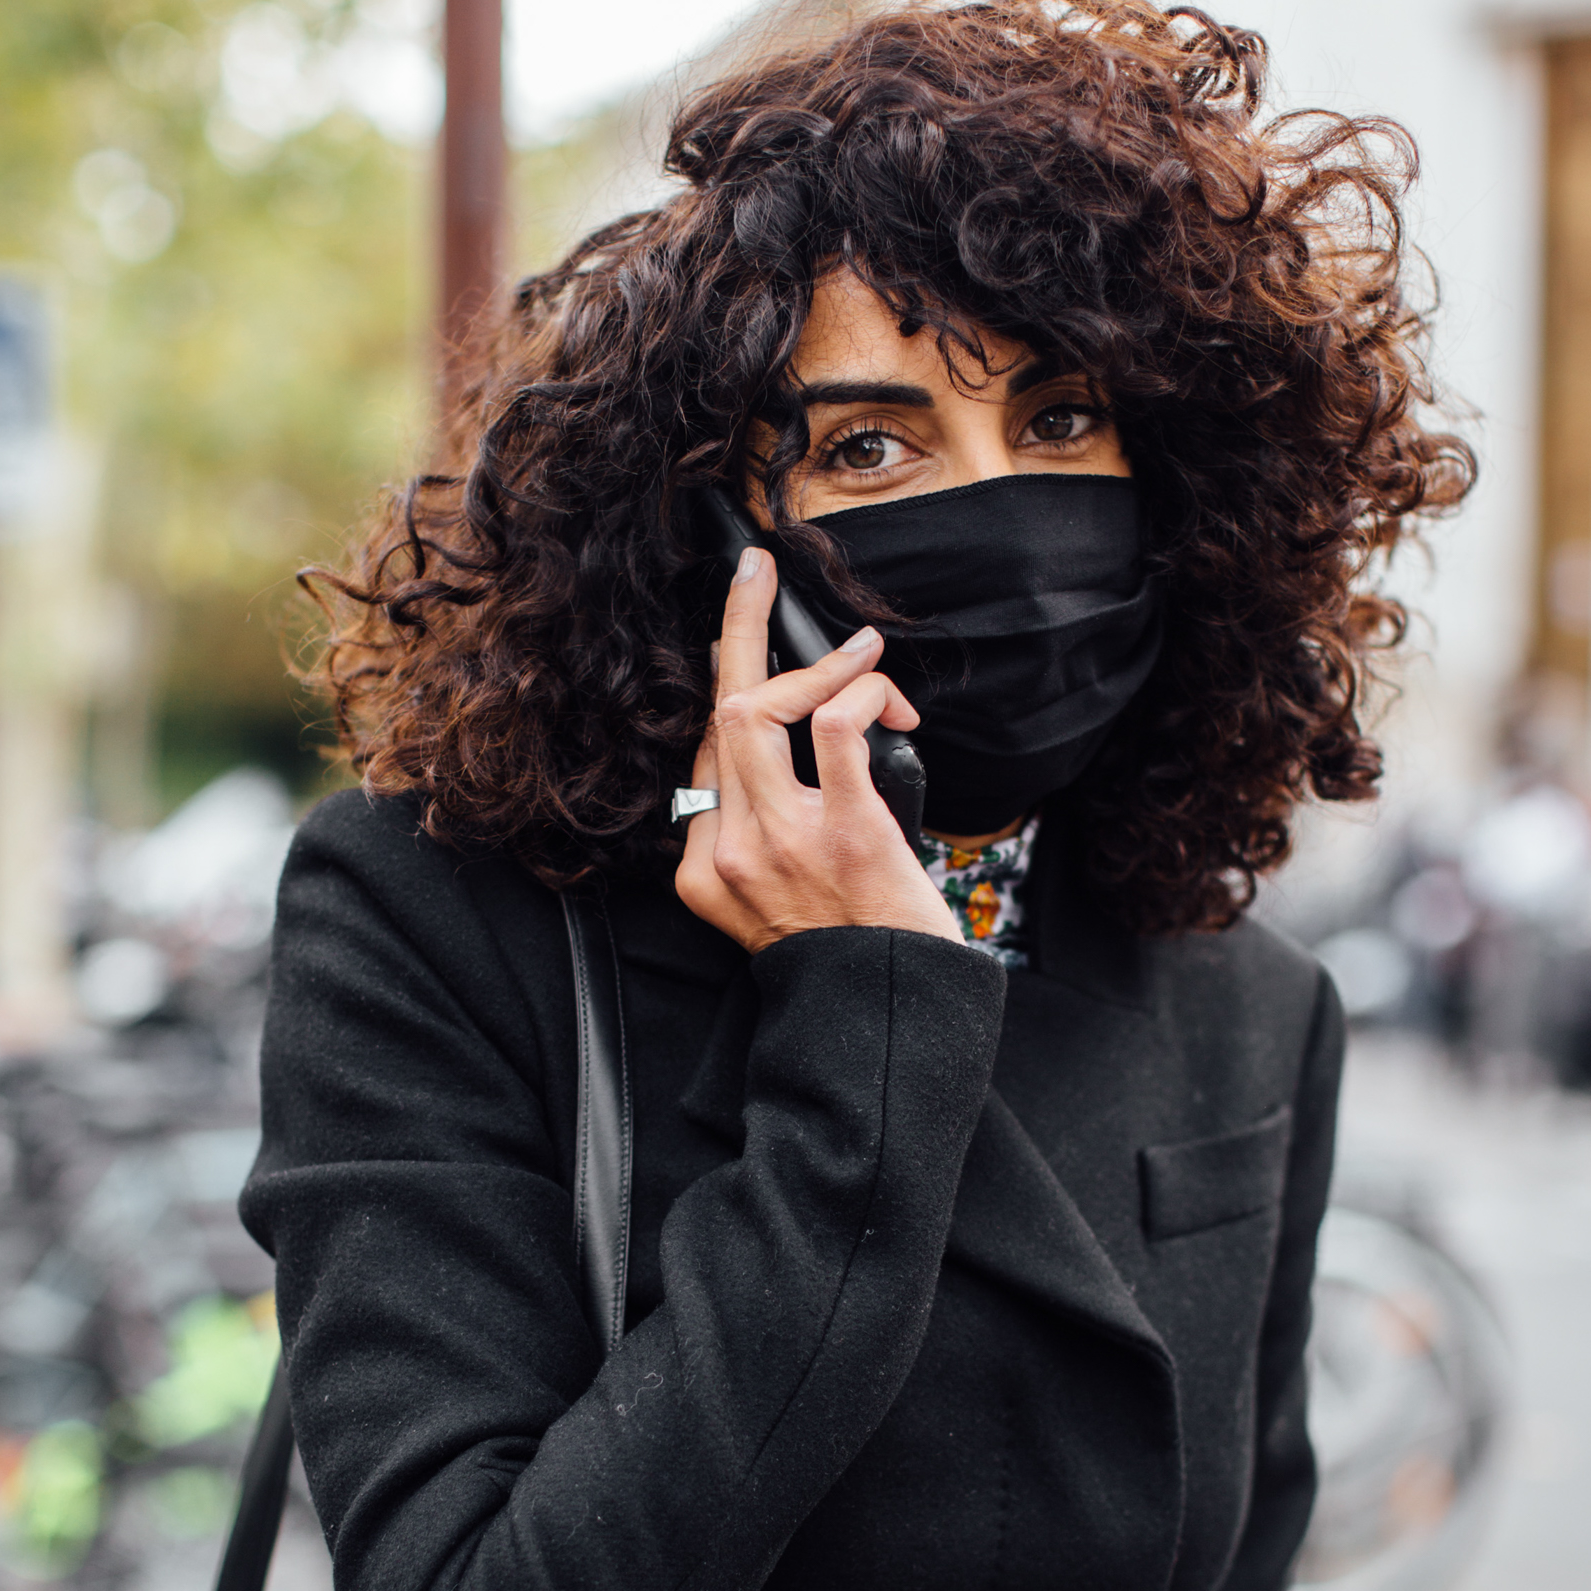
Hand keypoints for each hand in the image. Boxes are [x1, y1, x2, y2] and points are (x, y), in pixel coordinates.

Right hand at [675, 546, 962, 955]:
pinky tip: (886, 700)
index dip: (736, 693)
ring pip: (760, 709)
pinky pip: (834, 730)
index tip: (749, 645)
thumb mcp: (773, 908)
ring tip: (863, 649)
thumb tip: (798, 755)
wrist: (883, 1020)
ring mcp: (781, 841)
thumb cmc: (848, 960)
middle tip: (754, 570)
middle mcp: (730, 851)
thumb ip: (760, 842)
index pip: (705, 754)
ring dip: (817, 663)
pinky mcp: (844, 832)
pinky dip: (861, 697)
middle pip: (721, 712)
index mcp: (704, 872)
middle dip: (737, 626)